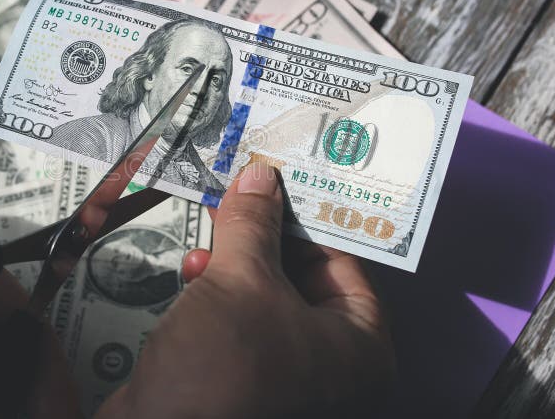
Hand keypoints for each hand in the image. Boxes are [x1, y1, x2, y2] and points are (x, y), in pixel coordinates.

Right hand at [97, 162, 393, 418]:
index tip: (284, 179)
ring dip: (237, 259)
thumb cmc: (223, 366)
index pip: (346, 261)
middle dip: (265, 234)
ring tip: (213, 228)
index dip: (310, 214)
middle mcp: (333, 364)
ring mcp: (287, 373)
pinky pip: (242, 318)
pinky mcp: (244, 375)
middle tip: (243, 192)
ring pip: (268, 294)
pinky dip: (219, 292)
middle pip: (304, 275)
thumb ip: (254, 223)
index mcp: (360, 347)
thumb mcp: (242, 280)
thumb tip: (261, 177)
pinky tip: (194, 271)